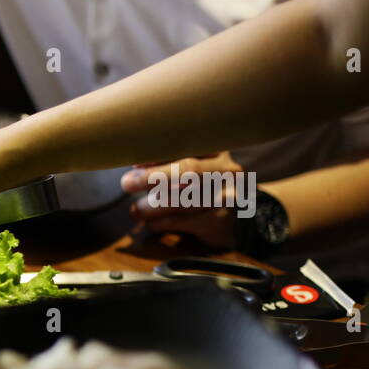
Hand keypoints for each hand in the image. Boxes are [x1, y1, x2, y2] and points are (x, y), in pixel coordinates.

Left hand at [120, 152, 242, 248]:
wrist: (241, 221)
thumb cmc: (205, 190)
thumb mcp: (197, 169)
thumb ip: (170, 164)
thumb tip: (134, 170)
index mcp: (217, 151)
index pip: (188, 146)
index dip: (159, 154)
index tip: (135, 163)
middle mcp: (226, 170)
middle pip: (187, 170)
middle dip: (152, 176)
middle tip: (127, 183)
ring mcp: (225, 196)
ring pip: (181, 199)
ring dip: (151, 205)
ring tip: (135, 209)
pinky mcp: (217, 221)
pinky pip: (179, 220)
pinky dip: (158, 222)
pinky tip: (150, 222)